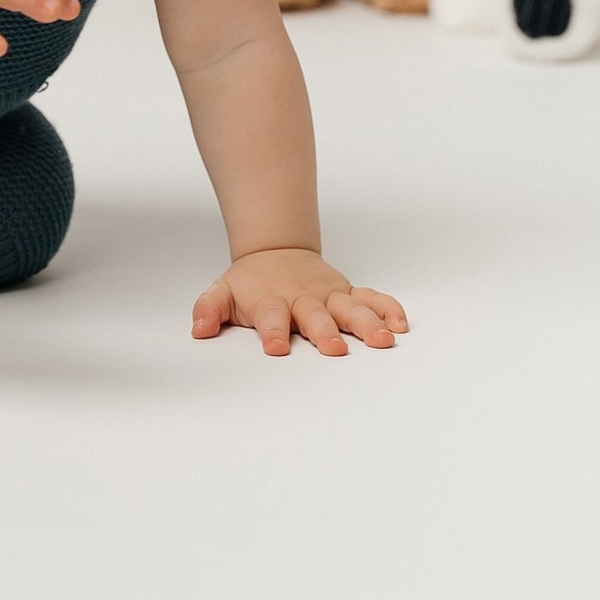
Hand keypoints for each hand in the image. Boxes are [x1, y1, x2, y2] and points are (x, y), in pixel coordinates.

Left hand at [192, 248, 408, 356]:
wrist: (276, 250)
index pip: (272, 318)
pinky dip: (388, 308)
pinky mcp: (348, 292)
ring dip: (367, 323)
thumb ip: (209, 309)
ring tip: (383, 341)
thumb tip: (198, 328)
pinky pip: (373, 298)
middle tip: (335, 349)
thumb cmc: (251, 282)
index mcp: (273, 301)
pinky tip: (401, 325)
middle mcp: (305, 299)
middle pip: (316, 316)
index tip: (275, 348)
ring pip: (352, 308)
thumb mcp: (223, 291)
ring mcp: (330, 295)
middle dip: (325, 331)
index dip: (272, 332)